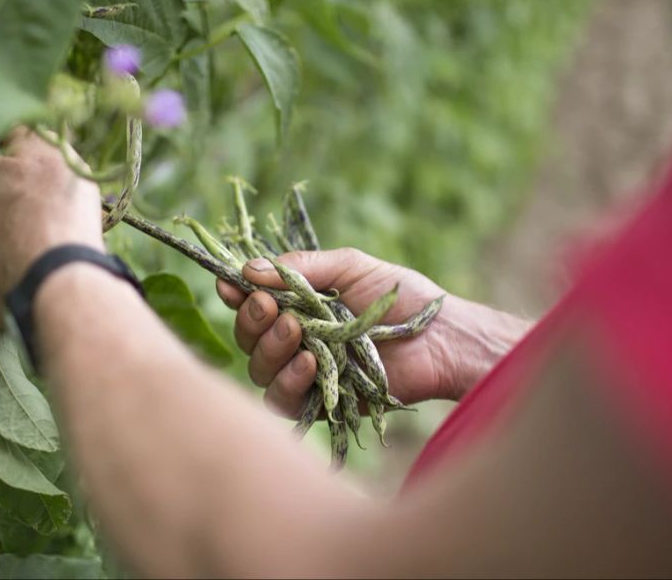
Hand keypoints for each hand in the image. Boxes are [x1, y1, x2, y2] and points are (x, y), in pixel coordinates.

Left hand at [0, 128, 104, 327]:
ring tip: (52, 248)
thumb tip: (16, 132)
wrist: (56, 280)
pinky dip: (20, 274)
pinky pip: (3, 278)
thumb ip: (26, 135)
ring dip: (18, 242)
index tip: (48, 182)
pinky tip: (41, 273)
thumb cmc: (53, 209)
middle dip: (17, 209)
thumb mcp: (48, 153)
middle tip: (54, 215)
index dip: (23, 173)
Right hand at [215, 248, 516, 417]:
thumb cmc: (400, 297)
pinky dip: (289, 381)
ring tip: (296, 331)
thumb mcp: (351, 268)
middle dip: (252, 321)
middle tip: (269, 307)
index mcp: (299, 306)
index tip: (230, 284)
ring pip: (260, 370)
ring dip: (269, 349)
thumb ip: (301, 268)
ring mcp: (306, 374)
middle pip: (248, 338)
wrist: (441, 338)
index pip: (253, 303)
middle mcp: (296, 341)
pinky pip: (283, 401)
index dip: (236, 294)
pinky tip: (309, 362)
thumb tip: (250, 268)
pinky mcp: (320, 404)